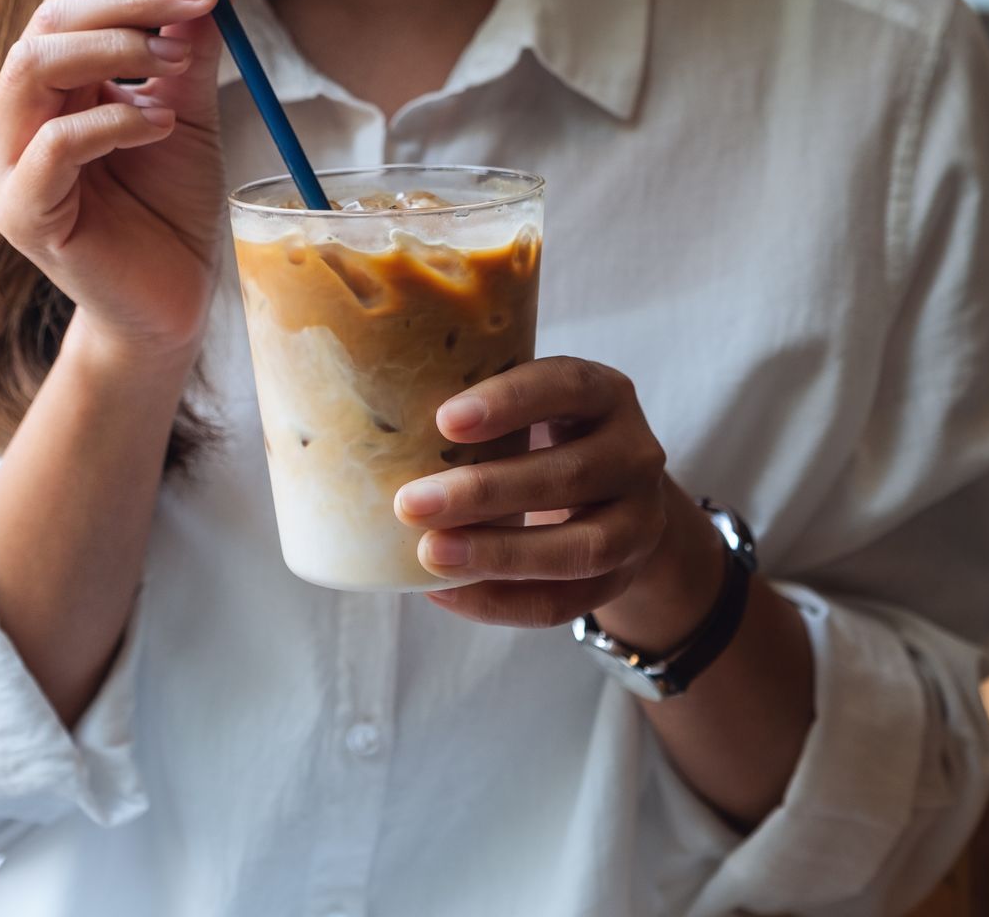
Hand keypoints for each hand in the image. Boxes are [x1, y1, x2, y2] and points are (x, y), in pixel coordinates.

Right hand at [0, 0, 239, 360]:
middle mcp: (14, 113)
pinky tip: (161, 125)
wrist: (168, 304)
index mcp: (48, 81)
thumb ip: (192, 46)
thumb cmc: (169, 208)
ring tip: (173, 57)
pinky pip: (54, 146)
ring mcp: (8, 164)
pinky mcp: (23, 213)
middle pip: (50, 19)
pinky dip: (111, 122)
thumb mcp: (189, 111)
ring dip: (111, 46)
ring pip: (33, 68)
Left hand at [394, 357, 723, 645]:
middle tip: (409, 503)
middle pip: (571, 474)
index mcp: (604, 395)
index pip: (568, 386)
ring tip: (429, 554)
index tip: (444, 421)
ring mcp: (639, 520)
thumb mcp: (524, 407)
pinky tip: (445, 593)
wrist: (610, 498)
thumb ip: (469, 407)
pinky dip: (502, 603)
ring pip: (581, 547)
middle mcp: (635, 453)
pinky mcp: (623, 577)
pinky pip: (566, 602)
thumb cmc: (538, 437)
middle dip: (485, 492)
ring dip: (499, 554)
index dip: (511, 401)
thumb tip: (349, 411)